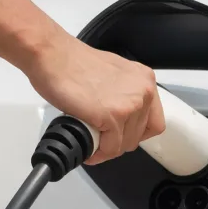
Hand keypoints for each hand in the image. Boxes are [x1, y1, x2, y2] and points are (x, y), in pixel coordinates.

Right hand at [22, 36, 163, 164]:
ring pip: (125, 144)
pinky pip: (110, 148)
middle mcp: (143, 91)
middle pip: (139, 135)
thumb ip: (123, 93)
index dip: (135, 133)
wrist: (53, 55)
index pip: (154, 121)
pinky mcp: (112, 117)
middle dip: (118, 141)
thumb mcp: (113, 74)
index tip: (120, 134)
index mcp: (145, 79)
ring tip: (91, 140)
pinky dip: (98, 152)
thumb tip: (120, 116)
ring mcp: (130, 105)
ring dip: (107, 148)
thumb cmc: (73, 62)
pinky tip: (88, 147)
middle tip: (100, 139)